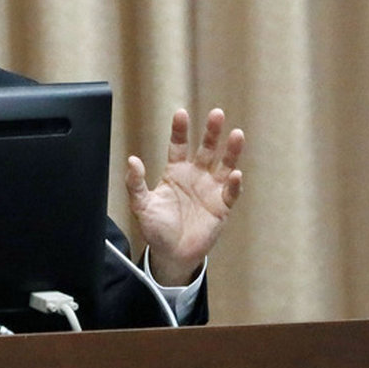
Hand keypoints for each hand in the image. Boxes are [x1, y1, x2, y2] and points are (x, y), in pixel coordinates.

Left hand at [124, 108, 244, 285]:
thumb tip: (132, 160)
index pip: (178, 145)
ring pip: (224, 165)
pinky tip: (234, 174)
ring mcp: (210, 190)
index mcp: (175, 172)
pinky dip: (233, 184)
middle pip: (206, 149)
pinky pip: (230, 192)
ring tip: (236, 135)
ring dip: (231, 151)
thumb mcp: (141, 205)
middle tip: (217, 114)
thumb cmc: (156, 228)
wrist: (171, 254)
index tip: (181, 113)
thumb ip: (135, 183)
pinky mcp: (221, 207)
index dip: (180, 130)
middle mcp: (195, 176)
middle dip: (211, 132)